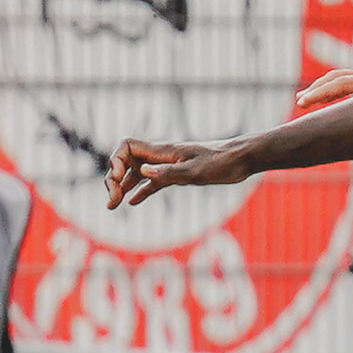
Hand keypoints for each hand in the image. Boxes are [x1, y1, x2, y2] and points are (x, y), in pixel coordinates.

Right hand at [106, 137, 246, 207]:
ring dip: (123, 187)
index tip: (120, 181)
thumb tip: (142, 173)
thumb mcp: (195, 171)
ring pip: (137, 173)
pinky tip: (133, 202)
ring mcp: (168, 165)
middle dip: (114, 180)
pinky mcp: (178, 174)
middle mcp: (161, 156)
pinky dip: (141, 191)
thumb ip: (168, 173)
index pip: (127, 146)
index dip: (116, 161)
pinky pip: (153, 182)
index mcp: (163, 151)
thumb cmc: (222, 162)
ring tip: (113, 206)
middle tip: (111, 203)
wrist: (242, 159)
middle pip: (127, 162)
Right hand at [295, 64, 352, 110]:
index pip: (341, 83)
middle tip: (299, 102)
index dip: (320, 93)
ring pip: (344, 77)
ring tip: (307, 99)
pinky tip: (331, 97)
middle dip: (316, 89)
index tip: (302, 103)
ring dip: (324, 87)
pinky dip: (337, 87)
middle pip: (337, 77)